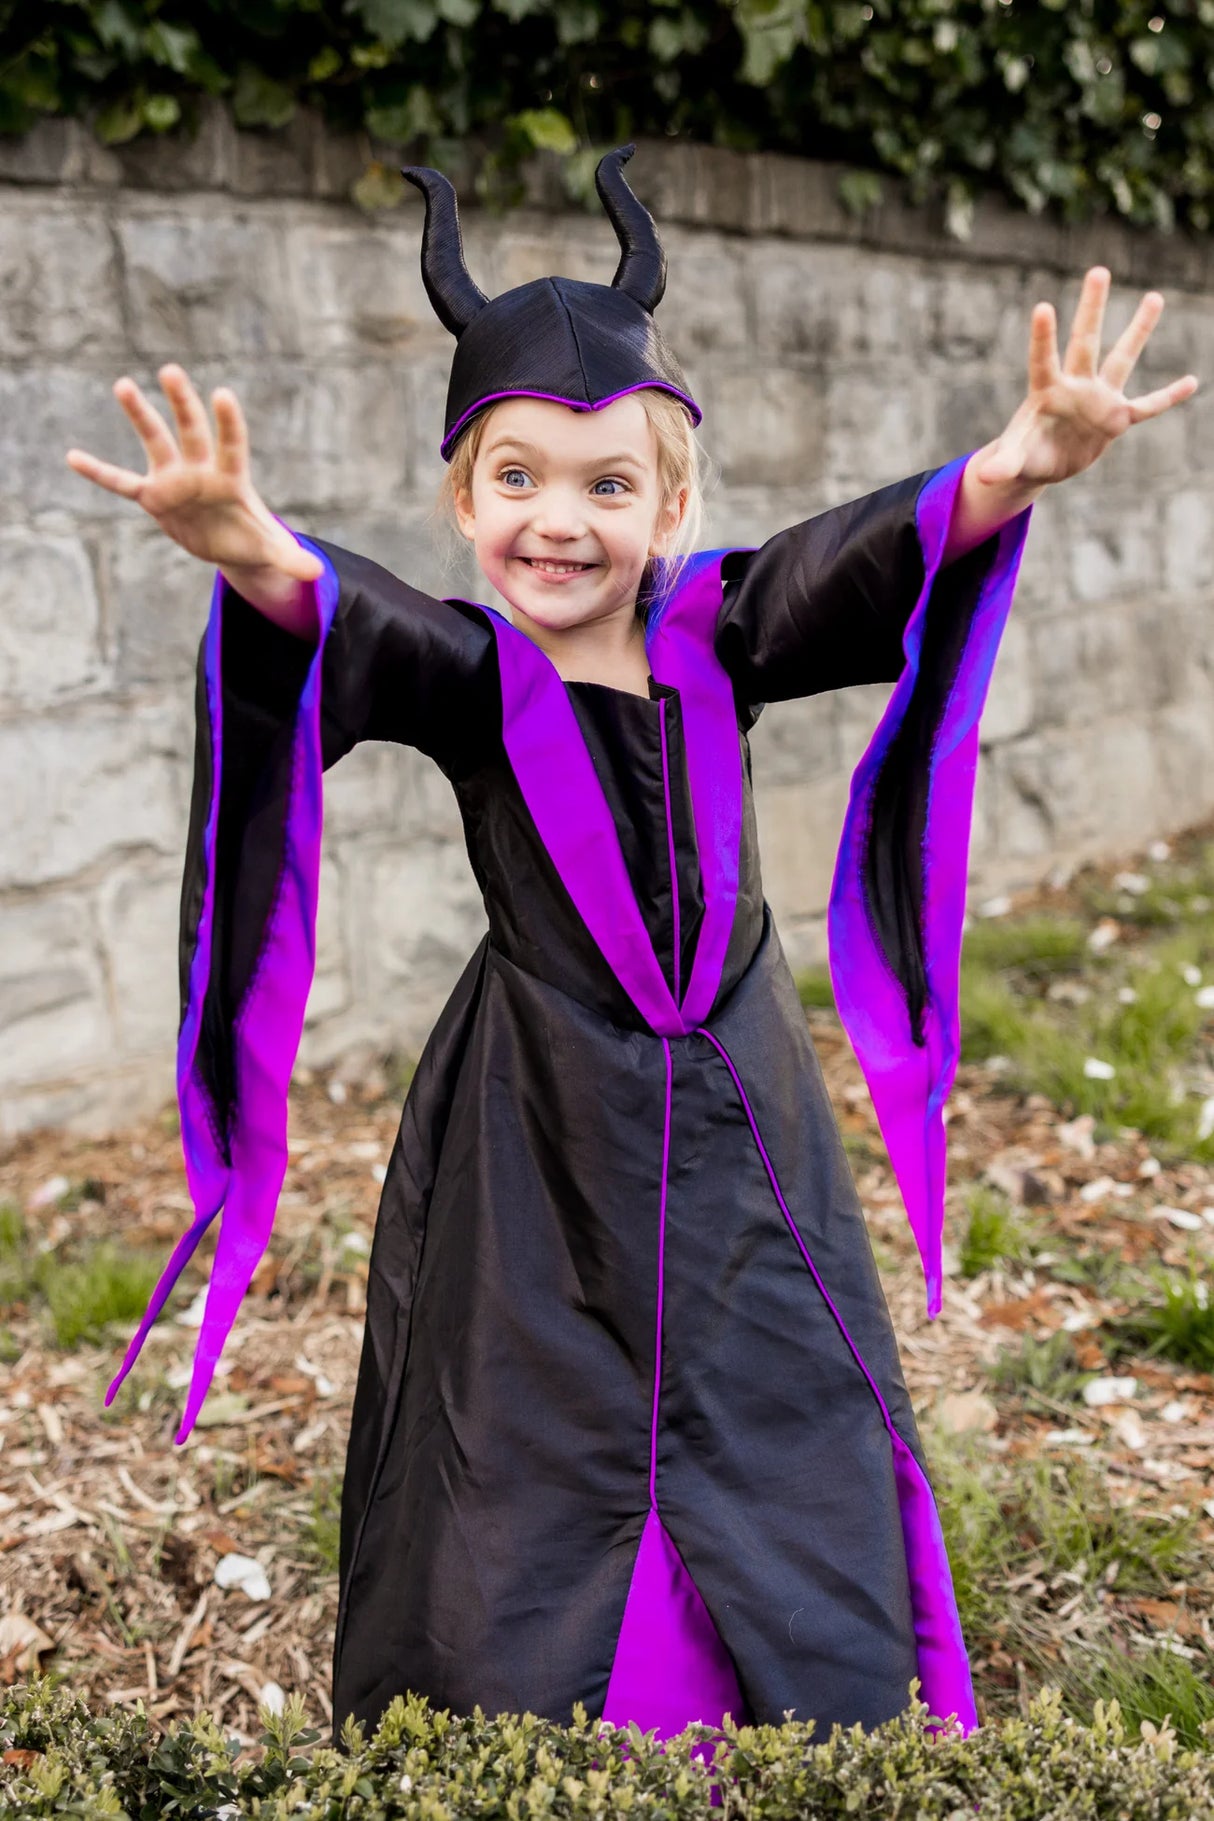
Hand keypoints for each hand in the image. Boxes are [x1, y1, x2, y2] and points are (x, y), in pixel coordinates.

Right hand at [66, 366, 322, 622]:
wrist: (230, 543)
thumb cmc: (253, 538)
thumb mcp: (272, 552)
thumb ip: (291, 560)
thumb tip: (317, 575)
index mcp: (232, 478)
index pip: (232, 445)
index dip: (228, 423)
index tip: (222, 395)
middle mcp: (201, 470)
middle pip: (191, 430)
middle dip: (183, 403)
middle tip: (171, 371)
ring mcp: (174, 480)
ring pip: (155, 441)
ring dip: (140, 415)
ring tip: (123, 384)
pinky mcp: (154, 497)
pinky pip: (122, 484)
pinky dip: (99, 473)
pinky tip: (72, 457)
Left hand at [975, 267, 1197, 489]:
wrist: (1044, 463)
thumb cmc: (1024, 454)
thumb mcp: (1013, 462)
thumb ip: (1003, 465)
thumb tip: (986, 477)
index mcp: (1045, 392)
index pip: (1043, 360)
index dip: (1043, 337)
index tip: (1042, 307)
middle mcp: (1075, 386)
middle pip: (1085, 341)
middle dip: (1091, 309)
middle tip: (1098, 271)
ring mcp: (1099, 399)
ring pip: (1122, 358)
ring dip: (1138, 330)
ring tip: (1154, 296)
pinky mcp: (1116, 418)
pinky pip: (1147, 406)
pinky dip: (1167, 397)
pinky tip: (1191, 382)